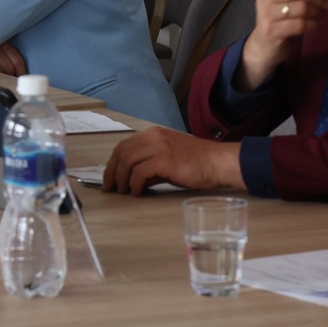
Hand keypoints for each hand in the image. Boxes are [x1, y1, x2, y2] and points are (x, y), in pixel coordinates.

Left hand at [100, 126, 242, 194]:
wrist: (218, 163)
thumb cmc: (197, 164)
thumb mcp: (169, 160)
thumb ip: (150, 166)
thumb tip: (133, 180)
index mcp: (154, 134)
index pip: (124, 146)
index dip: (112, 163)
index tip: (109, 178)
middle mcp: (154, 137)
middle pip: (121, 152)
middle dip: (112, 172)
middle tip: (110, 188)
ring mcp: (159, 146)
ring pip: (128, 161)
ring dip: (121, 179)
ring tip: (124, 192)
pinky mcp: (165, 160)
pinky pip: (140, 172)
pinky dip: (135, 183)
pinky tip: (137, 192)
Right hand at [237, 0, 327, 90]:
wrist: (264, 44)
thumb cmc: (277, 15)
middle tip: (327, 3)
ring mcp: (266, 14)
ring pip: (302, 7)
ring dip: (318, 12)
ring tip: (321, 15)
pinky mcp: (272, 30)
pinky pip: (300, 24)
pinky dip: (313, 24)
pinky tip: (315, 25)